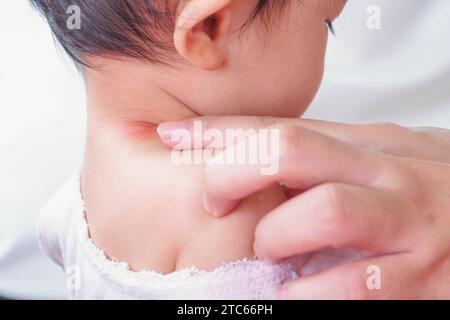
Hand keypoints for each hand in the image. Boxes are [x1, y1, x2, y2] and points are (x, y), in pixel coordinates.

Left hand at [158, 117, 449, 298]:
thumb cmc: (424, 191)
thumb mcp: (374, 160)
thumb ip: (318, 159)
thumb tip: (249, 159)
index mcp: (365, 144)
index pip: (278, 126)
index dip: (218, 130)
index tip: (170, 136)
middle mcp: (384, 174)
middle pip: (290, 151)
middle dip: (233, 170)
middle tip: (215, 199)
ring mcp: (405, 224)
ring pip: (321, 212)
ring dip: (277, 236)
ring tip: (274, 252)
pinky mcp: (421, 278)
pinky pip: (349, 288)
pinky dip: (306, 295)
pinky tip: (295, 293)